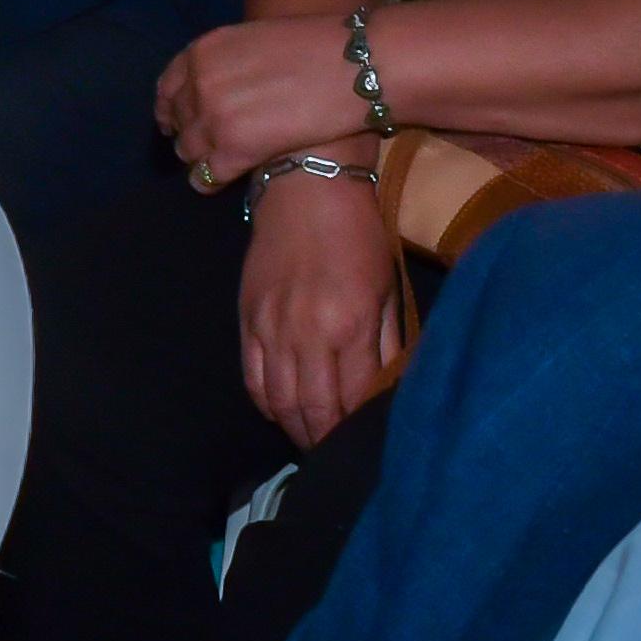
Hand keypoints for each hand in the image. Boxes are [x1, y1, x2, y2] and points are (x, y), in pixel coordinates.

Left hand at [156, 12, 373, 192]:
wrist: (353, 68)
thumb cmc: (318, 47)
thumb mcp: (257, 39)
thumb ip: (230, 63)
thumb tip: (223, 84)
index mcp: (203, 51)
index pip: (168, 86)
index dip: (171, 108)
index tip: (176, 121)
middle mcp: (199, 83)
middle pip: (178, 121)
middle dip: (189, 133)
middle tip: (207, 144)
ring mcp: (214, 119)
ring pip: (187, 151)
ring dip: (200, 157)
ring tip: (218, 163)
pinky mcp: (234, 151)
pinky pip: (205, 177)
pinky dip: (210, 182)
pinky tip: (222, 183)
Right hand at [237, 168, 414, 448]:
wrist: (307, 186)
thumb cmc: (359, 233)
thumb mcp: (387, 287)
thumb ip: (388, 344)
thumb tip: (392, 390)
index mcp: (350, 324)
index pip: (354, 397)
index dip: (358, 426)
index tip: (366, 443)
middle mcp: (307, 333)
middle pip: (314, 409)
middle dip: (326, 439)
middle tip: (337, 454)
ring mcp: (272, 327)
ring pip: (279, 402)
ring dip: (296, 428)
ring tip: (312, 440)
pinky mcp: (248, 318)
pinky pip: (253, 377)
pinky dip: (266, 404)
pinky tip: (282, 412)